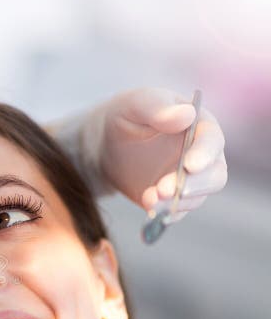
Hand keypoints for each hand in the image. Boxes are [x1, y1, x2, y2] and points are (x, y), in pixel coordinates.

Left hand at [92, 88, 227, 220]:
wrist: (104, 144)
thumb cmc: (125, 115)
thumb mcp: (136, 105)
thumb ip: (158, 108)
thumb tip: (186, 115)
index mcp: (199, 125)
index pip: (212, 140)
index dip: (204, 153)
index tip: (190, 165)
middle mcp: (200, 155)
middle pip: (214, 175)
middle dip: (194, 185)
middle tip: (167, 190)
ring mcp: (187, 179)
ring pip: (196, 196)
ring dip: (178, 202)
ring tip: (152, 199)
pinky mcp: (171, 198)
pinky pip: (175, 210)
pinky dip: (165, 213)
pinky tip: (149, 208)